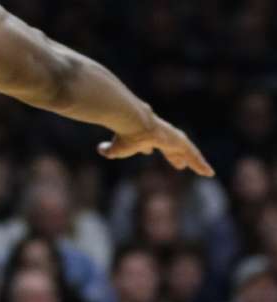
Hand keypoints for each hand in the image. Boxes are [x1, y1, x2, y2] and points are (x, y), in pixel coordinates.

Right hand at [99, 114, 213, 176]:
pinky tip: (208, 172)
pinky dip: (201, 163)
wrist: (134, 122)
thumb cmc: (124, 135)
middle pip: (171, 148)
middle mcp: (161, 137)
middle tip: (181, 165)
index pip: (149, 144)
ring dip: (196, 162)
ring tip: (206, 171)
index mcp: (146, 137)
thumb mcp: (115, 148)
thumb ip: (108, 149)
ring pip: (187, 151)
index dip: (148, 148)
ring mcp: (172, 138)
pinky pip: (194, 154)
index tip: (147, 151)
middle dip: (176, 156)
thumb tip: (101, 149)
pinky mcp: (179, 142)